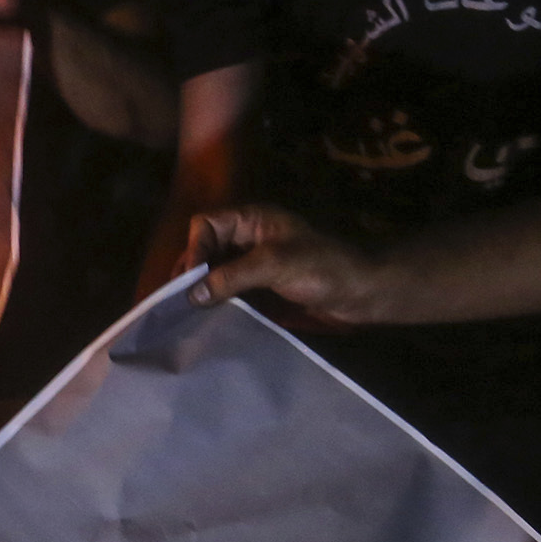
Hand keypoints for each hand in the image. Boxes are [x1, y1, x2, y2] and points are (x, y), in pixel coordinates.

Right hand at [178, 202, 382, 318]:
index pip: (206, 224)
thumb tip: (191, 294)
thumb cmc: (323, 268)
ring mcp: (254, 265)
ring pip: (214, 272)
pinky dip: (216, 304)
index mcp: (252, 221)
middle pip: (205, 248)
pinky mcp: (261, 289)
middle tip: (178, 302)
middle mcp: (249, 239)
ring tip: (186, 315)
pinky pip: (229, 292)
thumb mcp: (275, 264)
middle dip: (191, 271)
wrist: (361, 294)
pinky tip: (207, 320)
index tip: (192, 279)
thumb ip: (231, 276)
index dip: (194, 248)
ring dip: (201, 290)